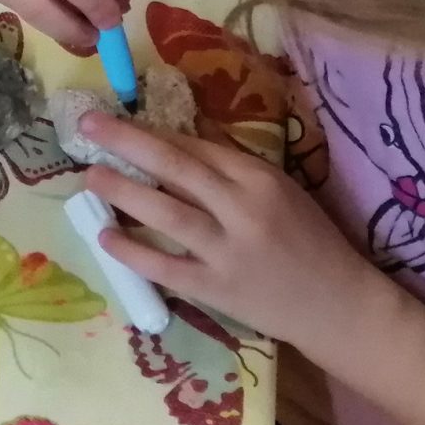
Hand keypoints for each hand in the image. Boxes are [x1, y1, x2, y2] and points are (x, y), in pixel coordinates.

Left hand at [82, 116, 383, 352]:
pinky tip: (105, 237)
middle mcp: (241, 210)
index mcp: (259, 179)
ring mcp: (227, 252)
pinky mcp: (216, 289)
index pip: (196, 147)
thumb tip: (179, 140)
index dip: (152, 131)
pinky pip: (166, 268)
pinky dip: (133, 252)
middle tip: (87, 127)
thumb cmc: (310, 241)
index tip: (116, 119)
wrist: (338, 305)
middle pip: (175, 168)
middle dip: (126, 143)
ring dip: (123, 193)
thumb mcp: (280, 191)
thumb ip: (232, 168)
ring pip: (166, 215)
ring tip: (90, 177)